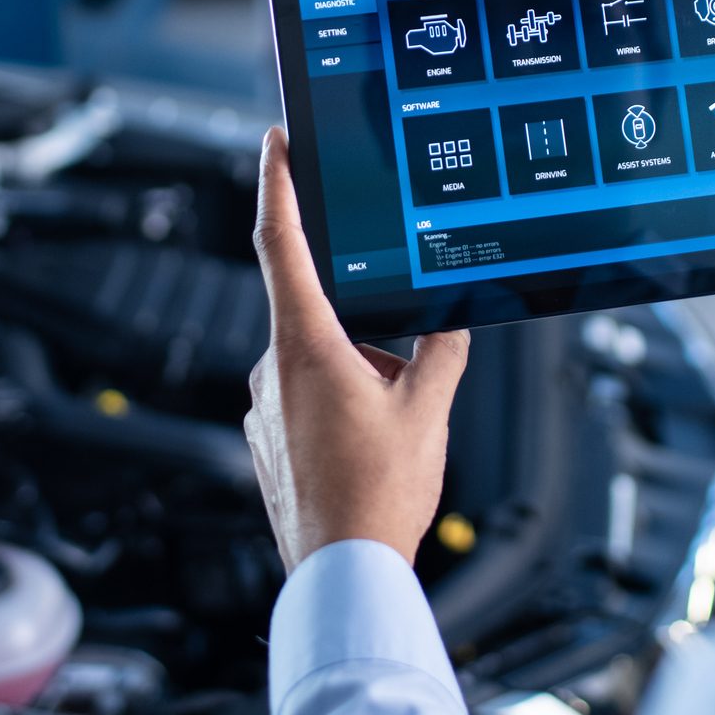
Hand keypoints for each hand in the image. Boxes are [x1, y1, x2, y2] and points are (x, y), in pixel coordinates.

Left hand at [244, 127, 470, 569]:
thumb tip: (450, 320)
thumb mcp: (430, 409)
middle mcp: (272, 370)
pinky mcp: (266, 442)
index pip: (281, 242)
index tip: (275, 141)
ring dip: (360, 382)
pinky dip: (342, 414)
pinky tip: (369, 456)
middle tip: (403, 385)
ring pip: (319, 366)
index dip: (278, 184)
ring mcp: (264, 409)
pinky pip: (307, 404)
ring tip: (392, 437)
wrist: (343, 573)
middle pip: (321, 317)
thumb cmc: (380, 495)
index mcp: (306, 345)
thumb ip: (442, 350)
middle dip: (369, 339)